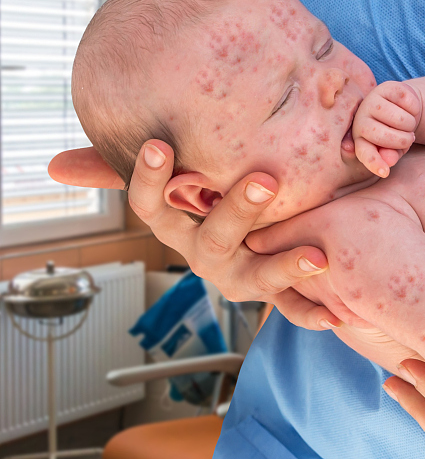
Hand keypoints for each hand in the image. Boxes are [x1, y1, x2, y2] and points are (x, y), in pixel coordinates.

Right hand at [47, 142, 338, 329]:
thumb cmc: (208, 203)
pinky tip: (336, 314)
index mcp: (178, 229)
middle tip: (266, 179)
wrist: (256, 252)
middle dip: (239, 210)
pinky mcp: (277, 296)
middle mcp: (207, 257)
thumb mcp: (176, 184)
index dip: (150, 180)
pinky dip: (313, 313)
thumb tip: (54, 165)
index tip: (160, 145)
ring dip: (287, 266)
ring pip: (259, 277)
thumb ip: (129, 168)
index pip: (152, 206)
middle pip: (215, 237)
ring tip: (318, 255)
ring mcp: (242, 279)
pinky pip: (294, 310)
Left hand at [351, 80, 420, 177]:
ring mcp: (372, 100)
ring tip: (408, 124)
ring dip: (411, 124)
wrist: (401, 107)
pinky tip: (409, 108)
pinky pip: (408, 102)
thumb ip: (391, 155)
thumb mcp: (394, 148)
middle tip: (409, 138)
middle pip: (385, 136)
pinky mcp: (386, 87)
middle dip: (403, 141)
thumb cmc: (396, 132)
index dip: (374, 162)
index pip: (364, 152)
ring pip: (399, 119)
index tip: (385, 172)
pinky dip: (415, 108)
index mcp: (360, 138)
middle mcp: (361, 118)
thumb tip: (389, 160)